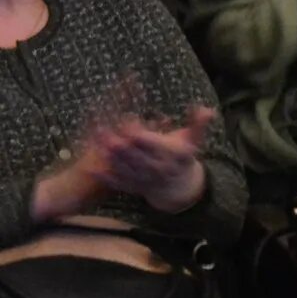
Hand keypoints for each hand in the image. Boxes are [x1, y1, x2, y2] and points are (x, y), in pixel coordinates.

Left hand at [93, 108, 213, 211]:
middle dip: (116, 141)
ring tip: (94, 139)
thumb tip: (207, 109)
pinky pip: (117, 182)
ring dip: (107, 154)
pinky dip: (104, 175)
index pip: (153, 142)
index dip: (138, 131)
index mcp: (172, 156)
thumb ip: (198, 124)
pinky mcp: (133, 187)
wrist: (179, 188)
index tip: (127, 119)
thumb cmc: (182, 158)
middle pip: (134, 154)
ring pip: (123, 166)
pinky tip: (89, 167)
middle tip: (100, 127)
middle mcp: (158, 168)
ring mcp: (145, 179)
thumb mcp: (193, 141)